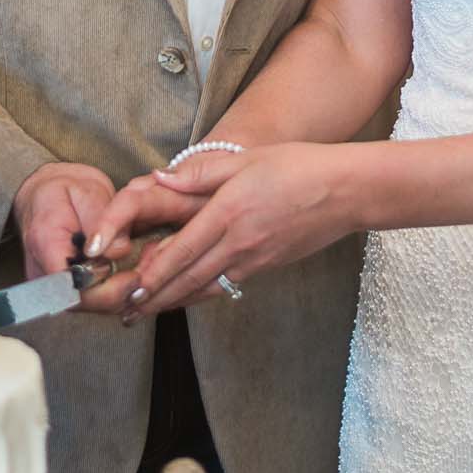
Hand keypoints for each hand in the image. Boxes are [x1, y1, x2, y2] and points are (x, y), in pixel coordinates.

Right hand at [11, 162, 134, 314]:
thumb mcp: (88, 191)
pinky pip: (85, 302)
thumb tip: (121, 249)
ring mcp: (47, 284)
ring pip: (85, 306)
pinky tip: (125, 280)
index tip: (131, 276)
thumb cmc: (65, 190)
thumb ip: (104, 219)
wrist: (44, 196)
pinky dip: (108, 296)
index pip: (69, 283)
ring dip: (114, 297)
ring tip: (137, 276)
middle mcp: (40, 270)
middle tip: (141, 278)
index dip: (103, 289)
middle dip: (115, 296)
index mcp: (44, 241)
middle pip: (79, 302)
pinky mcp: (58, 289)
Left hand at [107, 143, 356, 316]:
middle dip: (155, 298)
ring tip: (147, 312)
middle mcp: (239, 242)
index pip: (183, 250)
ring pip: (207, 287)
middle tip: (126, 313)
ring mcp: (255, 258)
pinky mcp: (267, 265)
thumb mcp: (246, 159)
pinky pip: (227, 284)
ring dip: (175, 302)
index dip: (154, 273)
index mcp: (229, 212)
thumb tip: (160, 177)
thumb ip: (201, 172)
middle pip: (189, 278)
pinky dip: (202, 293)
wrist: (346, 192)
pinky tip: (187, 297)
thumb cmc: (298, 166)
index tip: (130, 288)